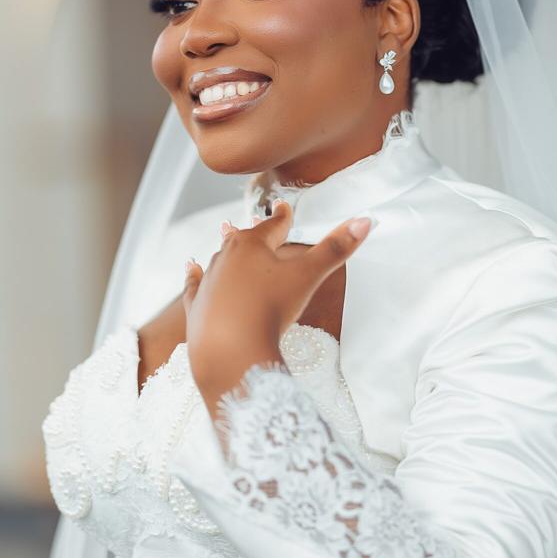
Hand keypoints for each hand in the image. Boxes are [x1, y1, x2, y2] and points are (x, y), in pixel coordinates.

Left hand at [182, 201, 374, 398]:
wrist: (229, 350)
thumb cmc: (269, 309)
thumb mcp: (308, 276)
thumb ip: (335, 249)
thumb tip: (366, 219)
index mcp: (253, 244)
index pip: (273, 224)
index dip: (282, 216)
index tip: (283, 207)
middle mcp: (226, 257)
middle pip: (244, 239)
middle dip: (255, 231)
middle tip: (257, 221)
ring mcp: (209, 281)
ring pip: (220, 258)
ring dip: (228, 250)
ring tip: (230, 240)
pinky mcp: (196, 305)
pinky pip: (194, 284)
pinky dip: (193, 274)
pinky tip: (191, 266)